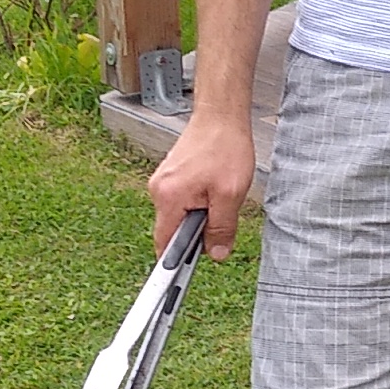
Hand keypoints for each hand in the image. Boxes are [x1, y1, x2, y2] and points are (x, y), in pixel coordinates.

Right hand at [148, 107, 257, 256]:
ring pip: (179, 215)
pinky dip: (198, 202)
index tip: (184, 272)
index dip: (175, 261)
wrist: (221, 116)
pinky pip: (181, 200)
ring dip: (199, 215)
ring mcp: (163, 181)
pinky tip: (214, 187)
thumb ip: (221, 228)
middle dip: (195, 233)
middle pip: (172, 230)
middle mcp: (159, 190)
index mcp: (169, 197)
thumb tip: (216, 253)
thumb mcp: (230, 195)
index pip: (164, 243)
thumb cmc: (225, 147)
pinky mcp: (170, 175)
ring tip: (220, 196)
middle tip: (220, 219)